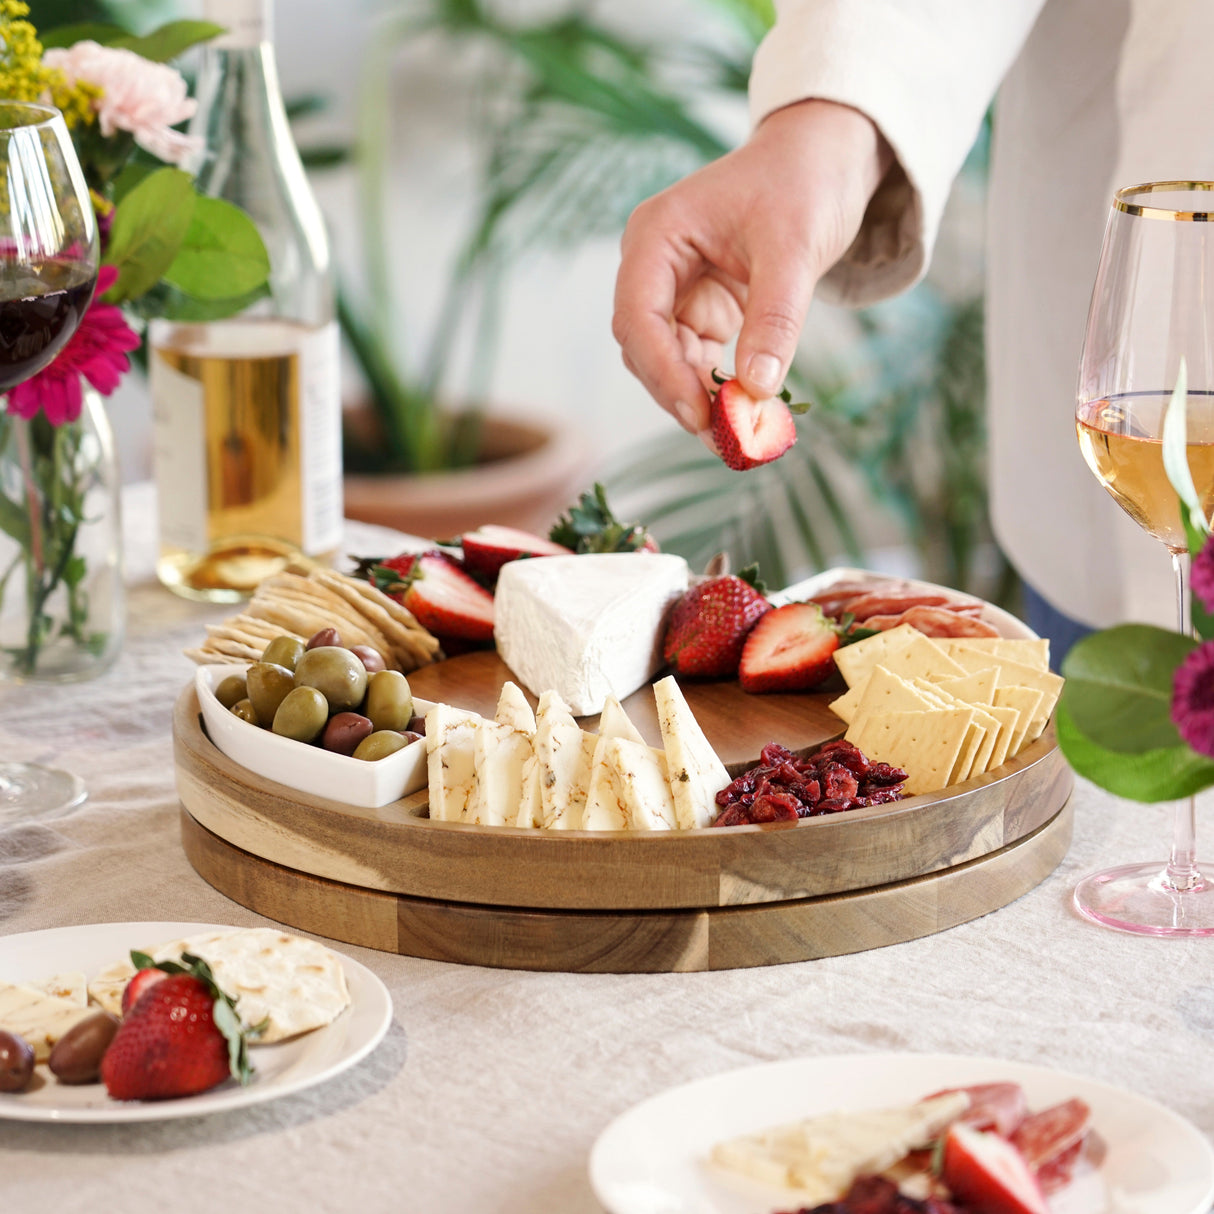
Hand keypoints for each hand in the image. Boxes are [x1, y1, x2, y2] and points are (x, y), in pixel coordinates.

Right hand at [612, 99, 890, 440]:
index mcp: (657, 236)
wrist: (826, 158)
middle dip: (680, 395)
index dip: (663, 373)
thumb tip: (758, 391)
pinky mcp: (700, 309)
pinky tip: (744, 412)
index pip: (638, 318)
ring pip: (667, 362)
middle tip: (727, 441)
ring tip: (739, 437)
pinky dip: (716, 388)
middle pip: (645, 348)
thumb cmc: (805, 182)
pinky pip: (696, 361)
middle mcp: (653, 266)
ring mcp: (674, 290)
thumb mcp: (794, 248)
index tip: (700, 415)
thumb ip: (774, 319)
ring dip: (697, 399)